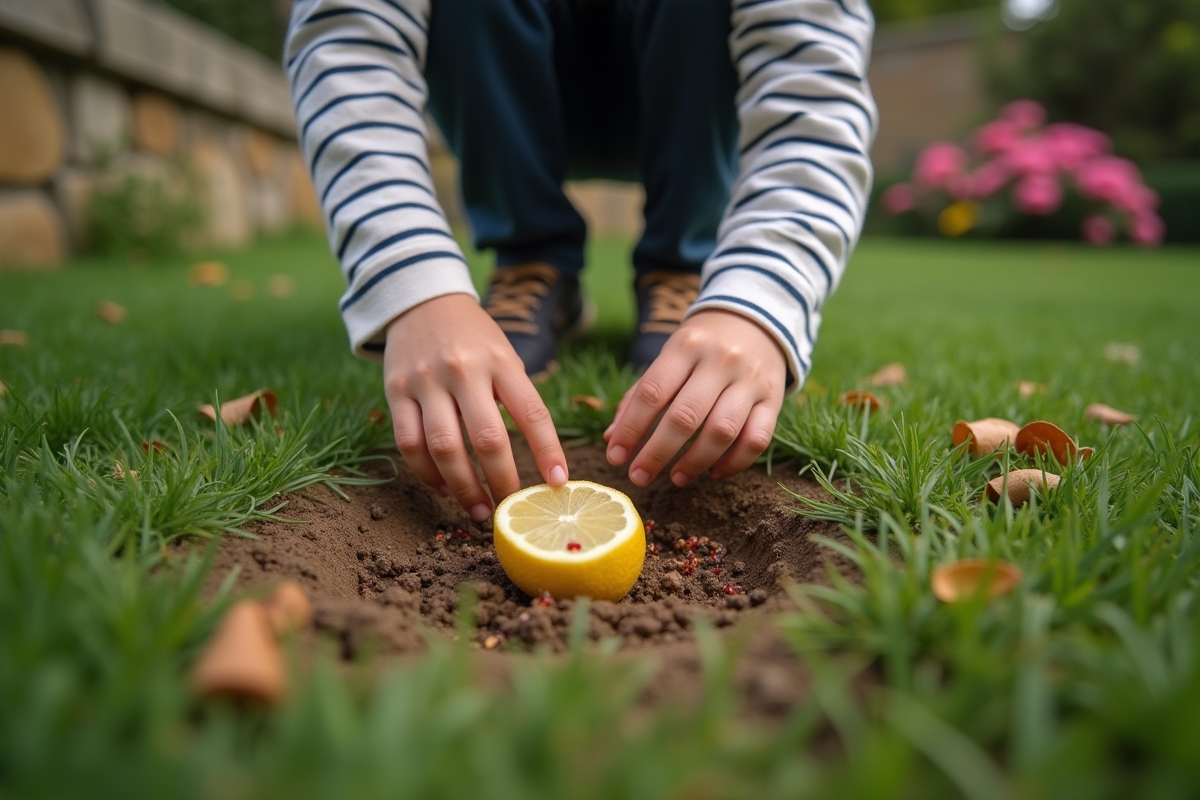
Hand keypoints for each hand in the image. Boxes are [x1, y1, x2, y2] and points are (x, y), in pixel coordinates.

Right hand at [383, 294, 568, 520]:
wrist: (421, 301)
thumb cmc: (474, 340)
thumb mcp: (504, 356)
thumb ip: (517, 399)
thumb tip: (541, 462)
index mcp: (501, 361)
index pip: (532, 412)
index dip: (548, 451)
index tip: (558, 483)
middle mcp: (463, 370)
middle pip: (487, 438)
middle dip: (502, 481)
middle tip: (510, 509)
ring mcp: (426, 381)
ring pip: (444, 448)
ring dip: (464, 488)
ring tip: (479, 510)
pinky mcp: (396, 391)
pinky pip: (409, 443)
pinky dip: (427, 473)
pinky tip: (444, 487)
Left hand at [603, 309, 786, 485]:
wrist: (757, 319)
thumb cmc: (702, 346)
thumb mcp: (670, 356)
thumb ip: (640, 394)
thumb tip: (612, 439)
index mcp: (685, 346)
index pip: (652, 392)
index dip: (631, 429)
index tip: (615, 457)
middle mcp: (720, 361)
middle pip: (685, 417)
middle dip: (657, 453)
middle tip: (638, 477)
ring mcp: (750, 380)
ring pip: (722, 432)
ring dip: (695, 462)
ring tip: (675, 478)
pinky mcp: (773, 398)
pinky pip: (757, 439)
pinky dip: (735, 463)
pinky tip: (714, 473)